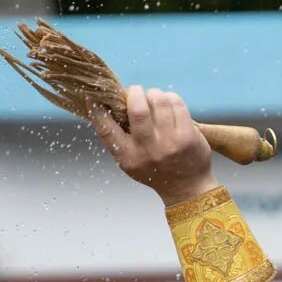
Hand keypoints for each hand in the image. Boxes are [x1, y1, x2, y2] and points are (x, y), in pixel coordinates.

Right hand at [90, 85, 219, 205]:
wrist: (187, 188)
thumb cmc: (155, 169)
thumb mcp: (130, 160)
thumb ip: (119, 138)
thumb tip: (107, 104)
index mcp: (127, 156)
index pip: (106, 129)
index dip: (96, 110)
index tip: (93, 96)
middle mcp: (148, 150)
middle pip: (137, 109)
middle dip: (134, 93)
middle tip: (136, 93)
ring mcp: (170, 143)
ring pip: (158, 100)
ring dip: (154, 94)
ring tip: (154, 100)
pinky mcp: (188, 136)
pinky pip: (176, 104)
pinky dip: (171, 98)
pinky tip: (170, 105)